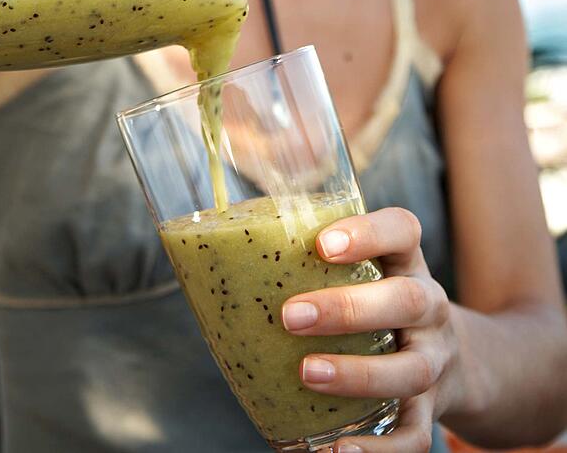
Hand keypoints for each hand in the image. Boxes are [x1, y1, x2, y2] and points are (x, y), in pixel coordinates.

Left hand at [281, 208, 460, 452]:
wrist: (449, 355)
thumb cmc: (376, 297)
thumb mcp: (363, 267)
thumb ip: (306, 258)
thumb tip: (210, 256)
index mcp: (406, 260)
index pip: (402, 229)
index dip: (367, 233)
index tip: (321, 243)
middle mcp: (428, 306)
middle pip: (407, 299)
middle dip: (348, 309)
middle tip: (291, 316)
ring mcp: (433, 359)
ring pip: (411, 369)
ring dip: (358, 375)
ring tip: (306, 374)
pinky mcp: (430, 409)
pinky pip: (415, 436)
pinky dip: (379, 451)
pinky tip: (337, 451)